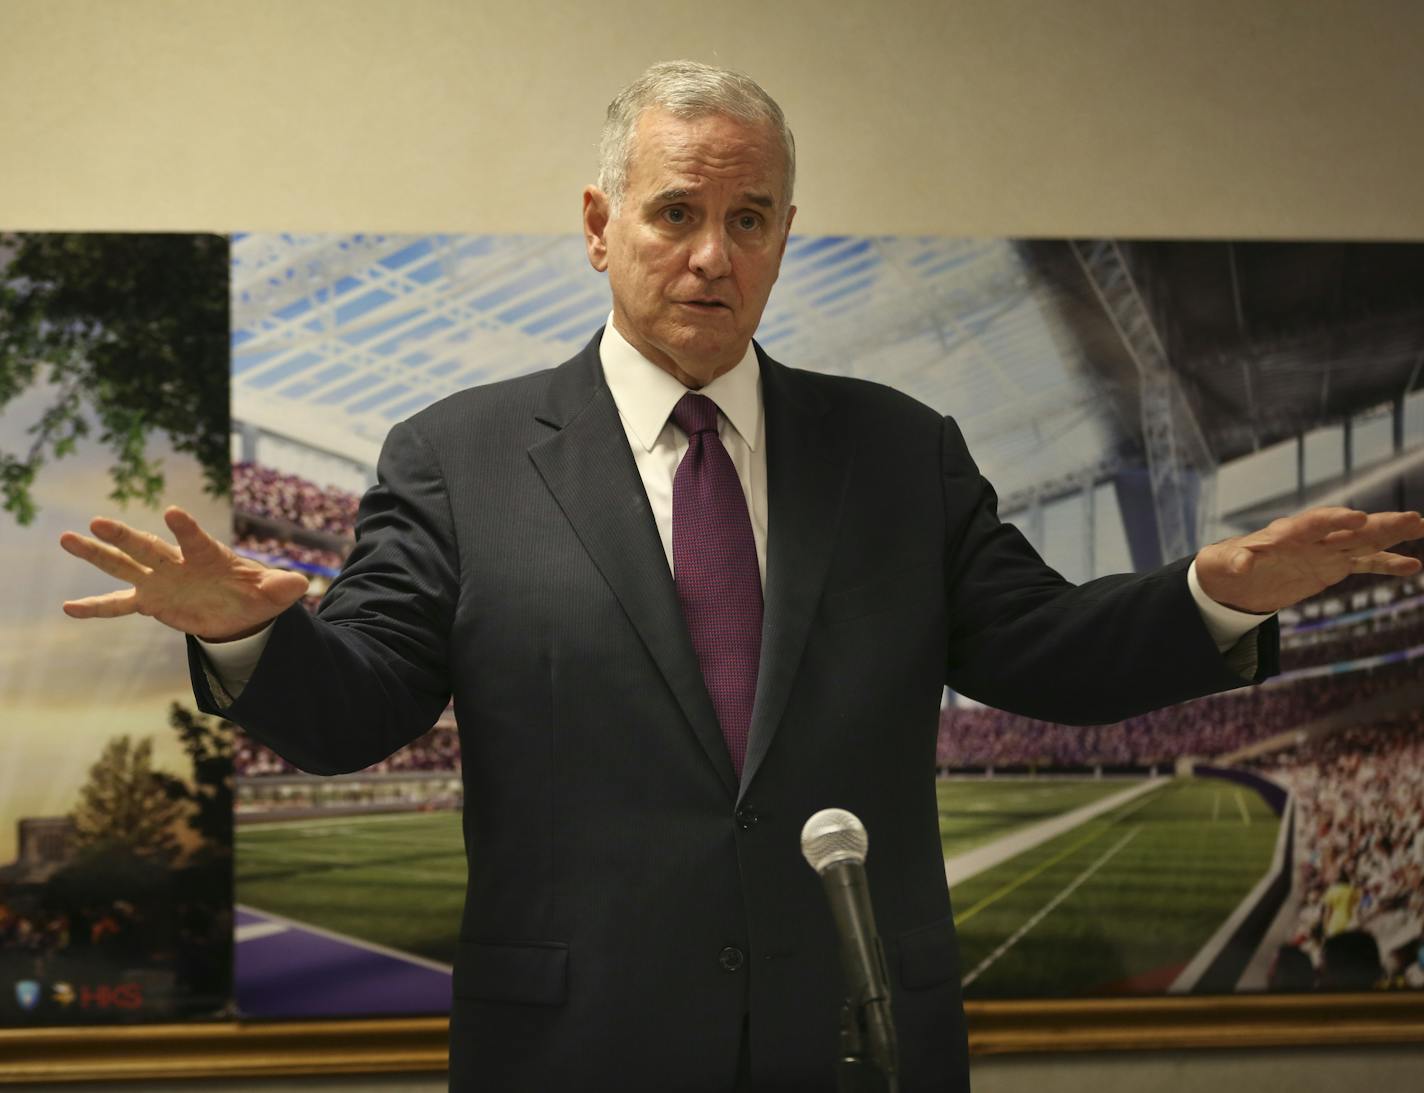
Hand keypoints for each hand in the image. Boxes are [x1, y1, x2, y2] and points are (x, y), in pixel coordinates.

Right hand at [59, 505, 309, 641]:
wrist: (240, 611)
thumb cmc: (256, 593)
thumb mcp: (274, 593)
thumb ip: (282, 586)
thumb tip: (300, 584)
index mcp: (207, 554)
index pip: (195, 538)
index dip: (185, 527)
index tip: (173, 512)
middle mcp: (177, 563)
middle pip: (147, 547)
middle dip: (124, 536)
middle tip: (97, 521)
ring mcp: (160, 580)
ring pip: (124, 565)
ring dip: (97, 554)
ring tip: (66, 538)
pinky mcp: (151, 601)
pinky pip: (119, 605)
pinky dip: (96, 608)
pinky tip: (68, 608)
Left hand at [1195, 507, 1423, 614]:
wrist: (1232, 579)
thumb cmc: (1225, 566)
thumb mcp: (1222, 564)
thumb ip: (1235, 560)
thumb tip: (1242, 561)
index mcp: (1285, 534)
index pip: (1314, 523)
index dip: (1335, 519)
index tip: (1359, 518)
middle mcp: (1310, 539)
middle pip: (1348, 529)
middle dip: (1378, 524)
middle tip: (1411, 519)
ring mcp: (1324, 552)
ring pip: (1363, 541)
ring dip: (1391, 535)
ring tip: (1420, 526)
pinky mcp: (1331, 568)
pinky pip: (1363, 564)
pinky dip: (1386, 565)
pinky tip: (1413, 565)